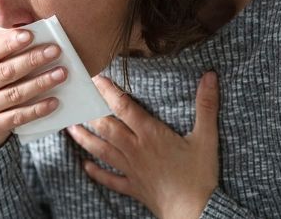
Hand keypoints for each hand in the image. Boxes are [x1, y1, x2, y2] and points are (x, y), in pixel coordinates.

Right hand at [0, 29, 66, 153]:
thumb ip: (0, 51)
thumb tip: (29, 34)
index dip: (9, 43)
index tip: (30, 35)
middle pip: (5, 72)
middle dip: (32, 59)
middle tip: (55, 51)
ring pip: (14, 94)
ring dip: (41, 83)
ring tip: (61, 73)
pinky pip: (18, 117)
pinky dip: (37, 109)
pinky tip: (54, 101)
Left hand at [67, 72, 219, 218]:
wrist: (194, 211)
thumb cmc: (200, 175)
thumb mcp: (206, 137)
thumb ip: (206, 105)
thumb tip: (210, 76)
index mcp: (150, 134)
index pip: (124, 107)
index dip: (109, 91)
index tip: (96, 79)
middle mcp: (135, 149)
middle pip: (106, 127)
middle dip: (90, 112)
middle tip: (77, 100)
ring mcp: (131, 169)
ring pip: (101, 150)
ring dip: (85, 138)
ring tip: (71, 128)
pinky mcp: (132, 186)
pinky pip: (110, 179)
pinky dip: (96, 172)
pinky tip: (86, 166)